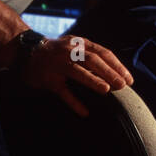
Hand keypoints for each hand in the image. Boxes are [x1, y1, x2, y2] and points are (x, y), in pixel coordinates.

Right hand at [20, 35, 134, 116]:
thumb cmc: (57, 52)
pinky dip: (74, 102)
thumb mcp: (75, 47)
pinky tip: (84, 112)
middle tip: (123, 85)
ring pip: (77, 71)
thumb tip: (114, 73)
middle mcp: (70, 51)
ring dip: (93, 80)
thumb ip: (91, 56)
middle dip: (110, 72)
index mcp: (80, 43)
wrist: (26, 51)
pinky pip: (62, 91)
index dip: (117, 66)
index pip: (103, 53)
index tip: (129, 78)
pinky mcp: (48, 79)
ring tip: (107, 90)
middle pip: (93, 60)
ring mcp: (58, 64)